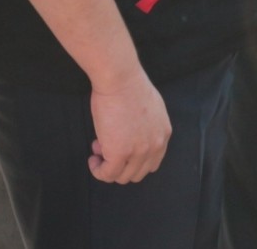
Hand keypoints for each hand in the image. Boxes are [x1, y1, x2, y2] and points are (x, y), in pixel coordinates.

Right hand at [88, 66, 170, 183]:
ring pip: (122, 176)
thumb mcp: (149, 109)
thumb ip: (145, 127)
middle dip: (120, 164)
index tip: (120, 149)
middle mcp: (155, 146)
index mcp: (163, 134)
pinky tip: (92, 159)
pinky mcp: (120, 153)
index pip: (152, 162)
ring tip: (98, 150)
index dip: (133, 160)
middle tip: (106, 148)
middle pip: (138, 173)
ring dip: (108, 167)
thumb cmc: (129, 86)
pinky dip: (98, 171)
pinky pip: (107, 174)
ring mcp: (139, 151)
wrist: (120, 79)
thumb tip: (129, 137)